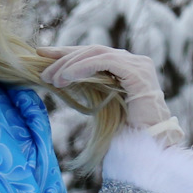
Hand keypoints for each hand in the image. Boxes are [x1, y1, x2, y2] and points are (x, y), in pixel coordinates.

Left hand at [38, 44, 183, 146]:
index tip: (43, 54)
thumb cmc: (126, 130)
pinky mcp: (137, 71)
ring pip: (95, 53)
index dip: (67, 52)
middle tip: (42, 70)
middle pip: (91, 50)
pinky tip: (67, 77)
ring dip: (69, 65)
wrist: (150, 143)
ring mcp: (137, 64)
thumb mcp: (102, 104)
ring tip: (51, 79)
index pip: (92, 53)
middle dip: (63, 57)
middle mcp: (133, 61)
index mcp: (126, 66)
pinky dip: (83, 67)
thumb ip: (89, 88)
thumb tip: (61, 81)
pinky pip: (104, 61)